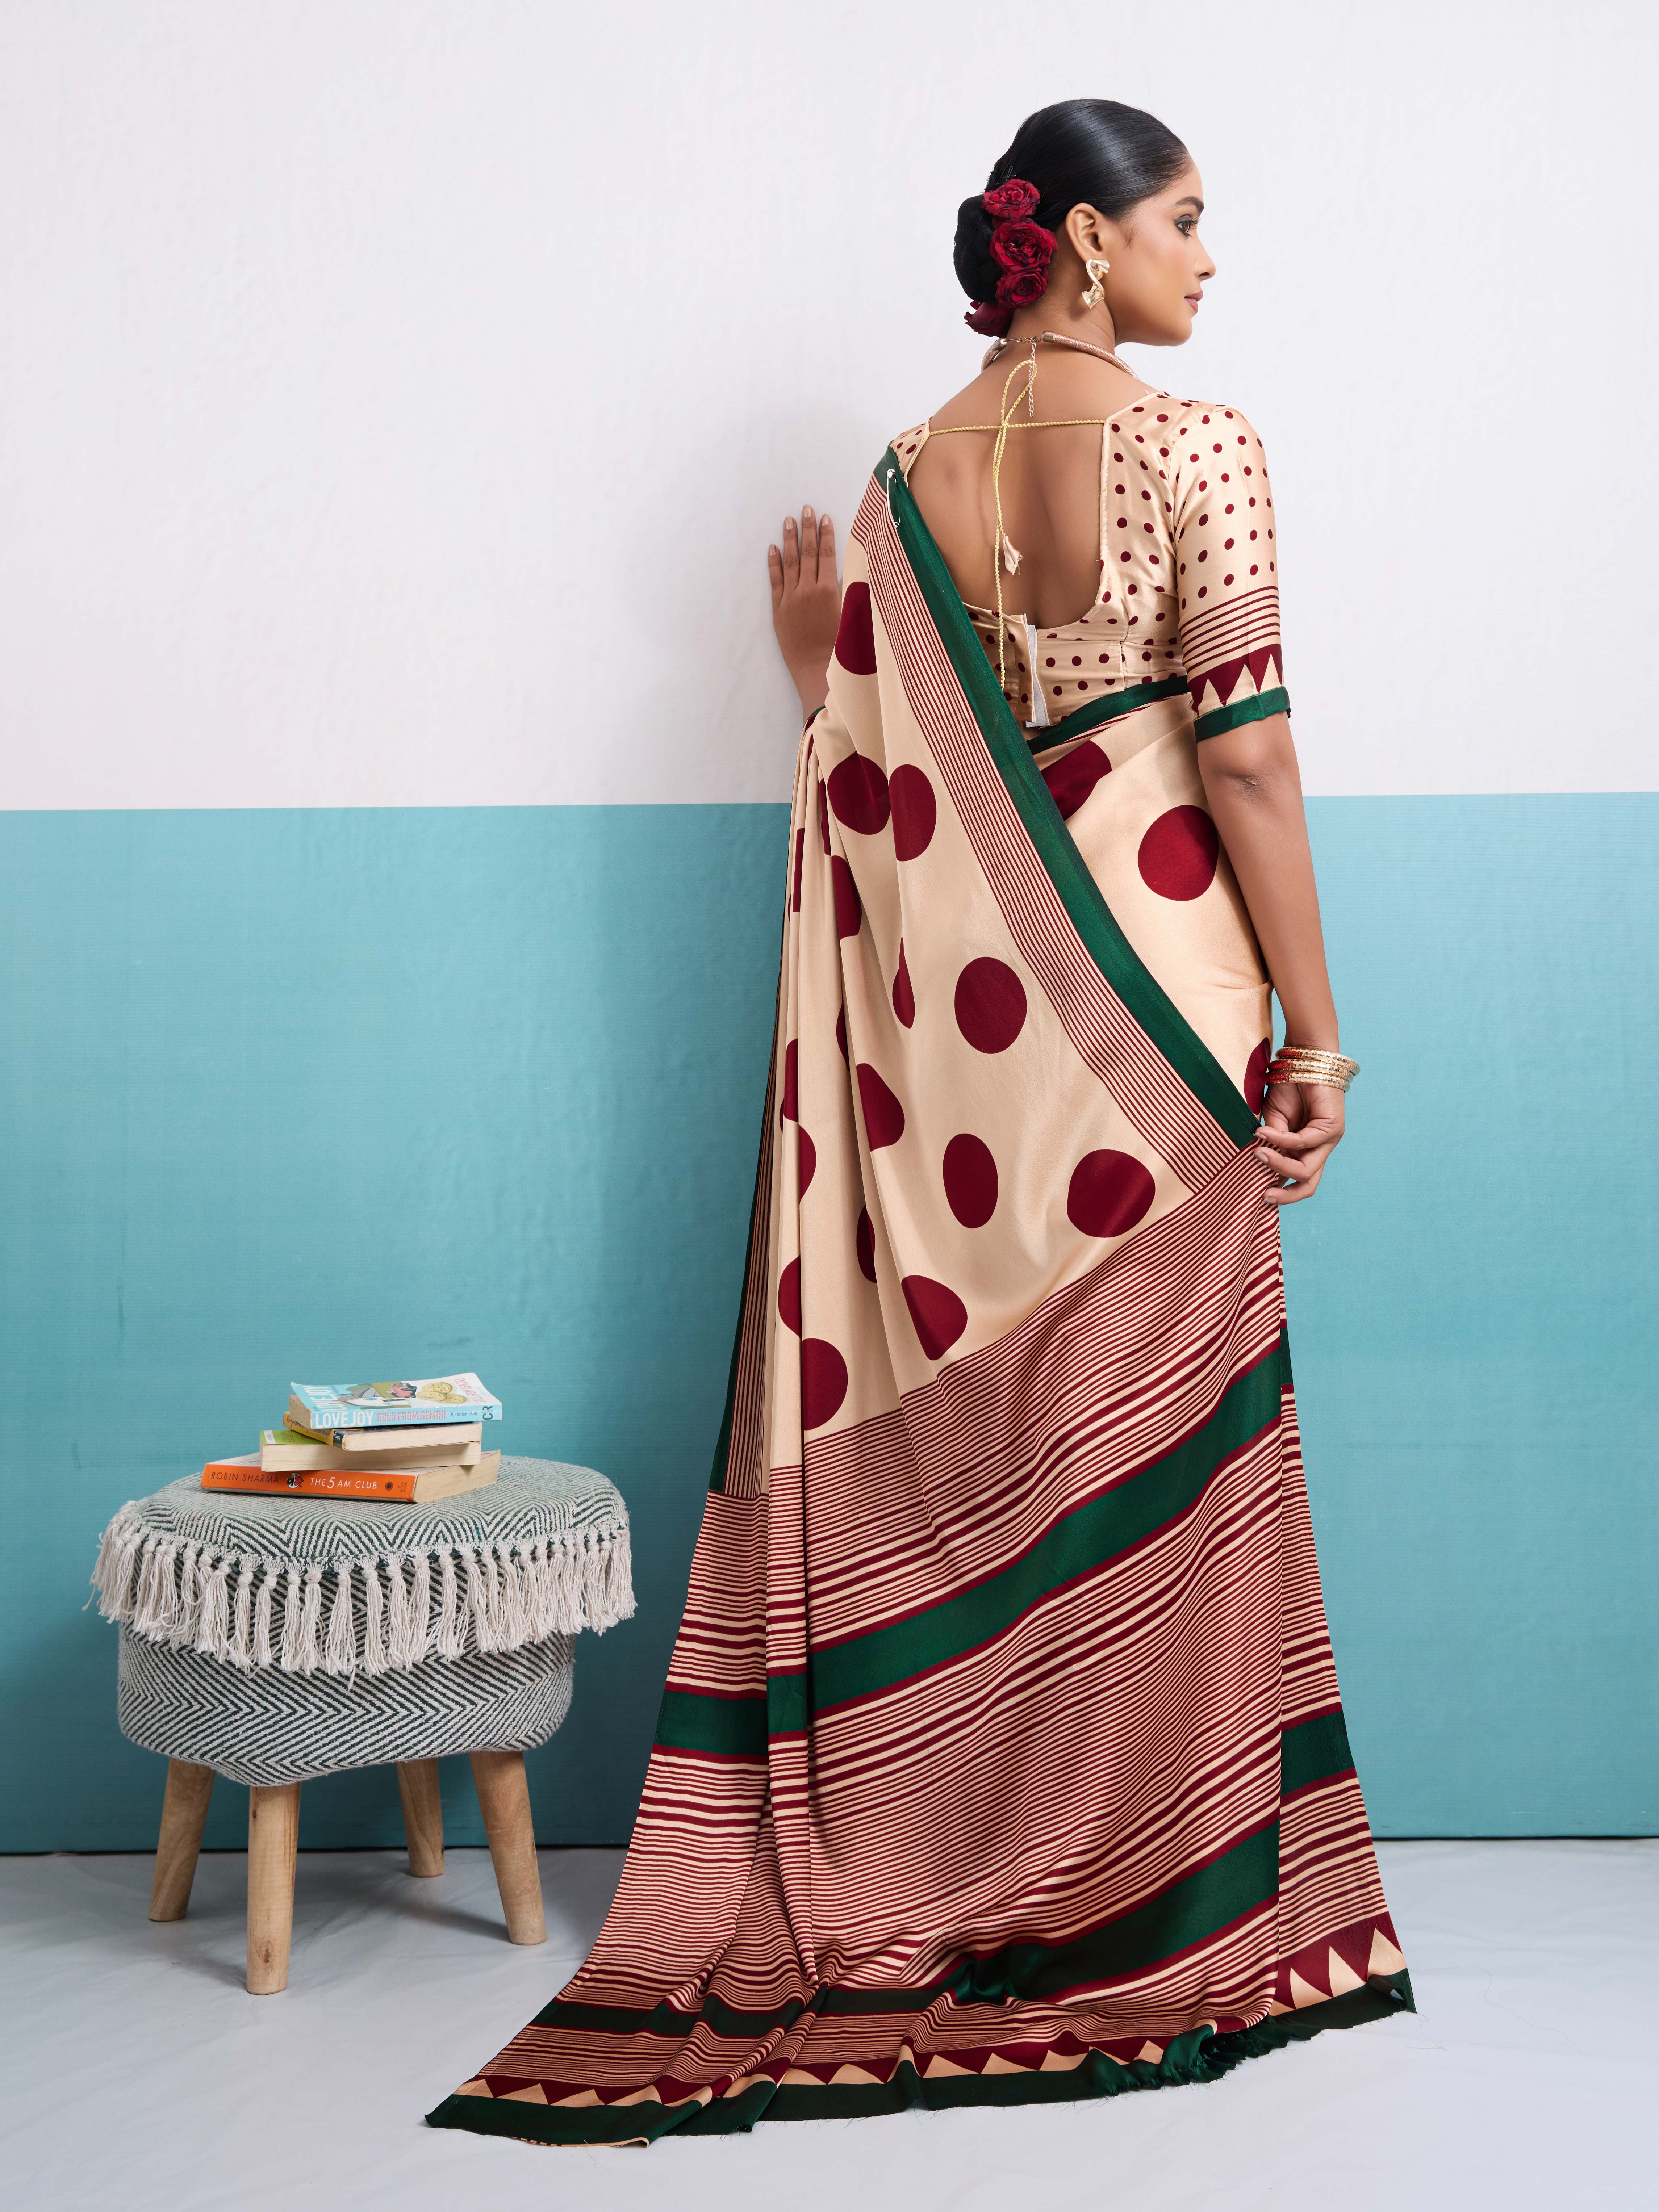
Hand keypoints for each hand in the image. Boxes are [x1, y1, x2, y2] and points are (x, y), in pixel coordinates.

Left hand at [768, 505, 838, 718]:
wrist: (814, 670)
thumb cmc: (839, 648)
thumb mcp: (851, 617)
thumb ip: (849, 592)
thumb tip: (852, 571)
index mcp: (829, 591)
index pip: (827, 555)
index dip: (826, 535)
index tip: (824, 517)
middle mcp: (808, 590)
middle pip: (808, 553)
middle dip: (807, 529)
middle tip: (805, 509)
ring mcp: (791, 599)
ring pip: (790, 562)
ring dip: (789, 540)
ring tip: (788, 521)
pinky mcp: (778, 609)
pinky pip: (775, 581)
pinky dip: (774, 563)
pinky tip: (772, 548)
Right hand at [1253, 1080, 1344, 1204]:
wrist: (1304, 1059)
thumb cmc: (1287, 1087)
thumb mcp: (1272, 1120)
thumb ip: (1272, 1143)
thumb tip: (1262, 1163)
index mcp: (1305, 1150)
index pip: (1297, 1180)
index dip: (1280, 1192)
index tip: (1257, 1195)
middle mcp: (1320, 1149)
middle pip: (1308, 1184)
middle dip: (1287, 1195)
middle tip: (1265, 1196)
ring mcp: (1329, 1140)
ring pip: (1306, 1169)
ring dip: (1280, 1164)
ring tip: (1259, 1153)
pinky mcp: (1333, 1128)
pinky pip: (1305, 1143)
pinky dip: (1283, 1141)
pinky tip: (1266, 1133)